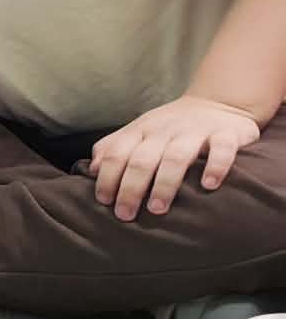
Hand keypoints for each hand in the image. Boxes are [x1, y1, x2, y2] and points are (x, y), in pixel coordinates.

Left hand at [88, 94, 258, 220]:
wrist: (218, 103)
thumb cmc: (170, 127)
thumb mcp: (138, 132)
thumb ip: (113, 148)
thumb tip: (91, 170)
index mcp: (140, 131)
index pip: (116, 153)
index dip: (107, 178)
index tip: (104, 202)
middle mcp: (165, 131)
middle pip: (142, 159)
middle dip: (130, 188)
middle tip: (125, 215)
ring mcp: (195, 131)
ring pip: (176, 156)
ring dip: (164, 183)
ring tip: (157, 209)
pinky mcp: (227, 134)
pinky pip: (222, 149)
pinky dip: (216, 166)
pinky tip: (209, 186)